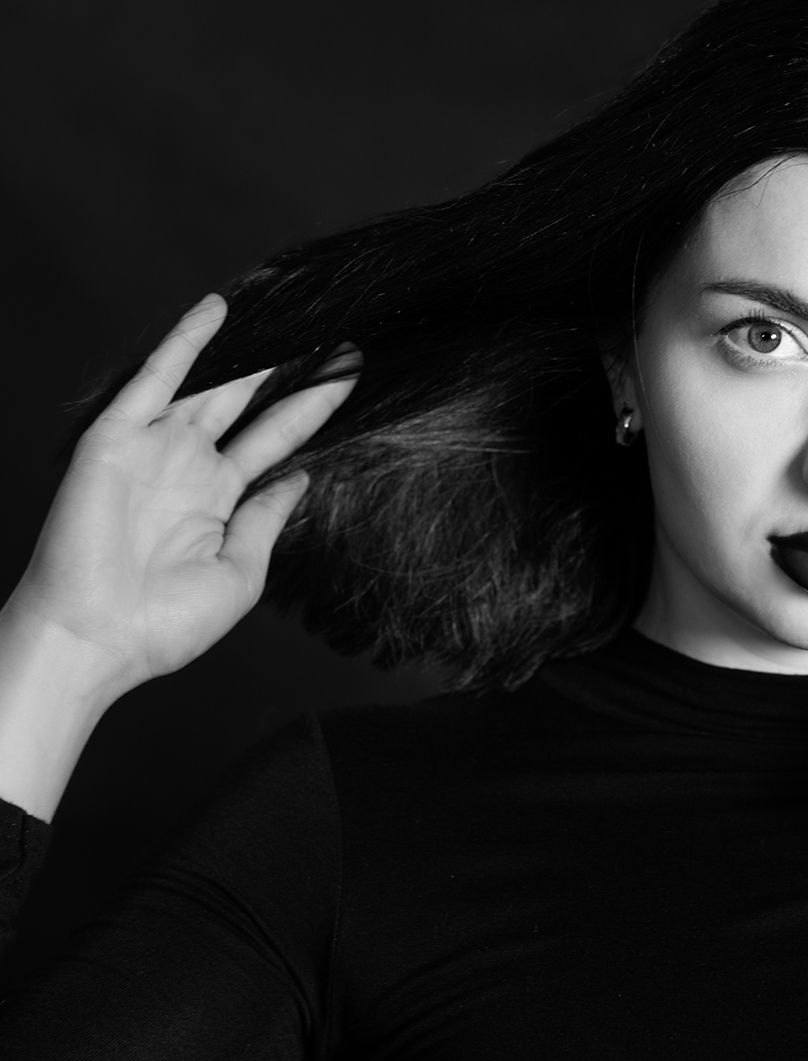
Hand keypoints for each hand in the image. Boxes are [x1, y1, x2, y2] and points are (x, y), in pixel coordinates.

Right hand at [7, 294, 357, 698]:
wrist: (96, 640)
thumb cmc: (163, 623)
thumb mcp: (241, 571)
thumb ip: (267, 519)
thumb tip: (301, 478)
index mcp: (216, 500)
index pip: (275, 439)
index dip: (311, 406)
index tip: (350, 377)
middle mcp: (186, 467)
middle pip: (248, 404)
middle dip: (291, 371)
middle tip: (338, 340)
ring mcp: (152, 450)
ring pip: (211, 384)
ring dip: (250, 350)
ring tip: (295, 315)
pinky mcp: (115, 440)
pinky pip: (154, 380)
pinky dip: (184, 344)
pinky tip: (217, 311)